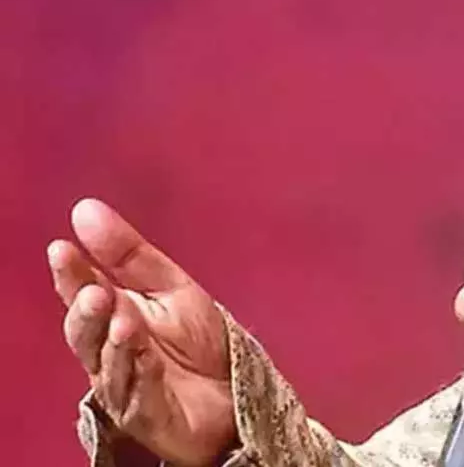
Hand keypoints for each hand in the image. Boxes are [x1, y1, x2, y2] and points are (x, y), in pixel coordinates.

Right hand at [48, 199, 234, 466]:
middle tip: (95, 293)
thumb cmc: (199, 342)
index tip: (61, 249)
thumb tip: (84, 209)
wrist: (237, 392)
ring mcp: (125, 388)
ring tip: (125, 321)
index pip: (82, 293)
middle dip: (87, 314)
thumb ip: (128, 254)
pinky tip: (147, 358)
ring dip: (116, 344)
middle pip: (85, 335)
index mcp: (111, 318)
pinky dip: (141, 376)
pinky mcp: (148, 418)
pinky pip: (139, 397)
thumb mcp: (171, 288)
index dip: (70, 275)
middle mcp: (108, 355)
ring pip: (108, 368)